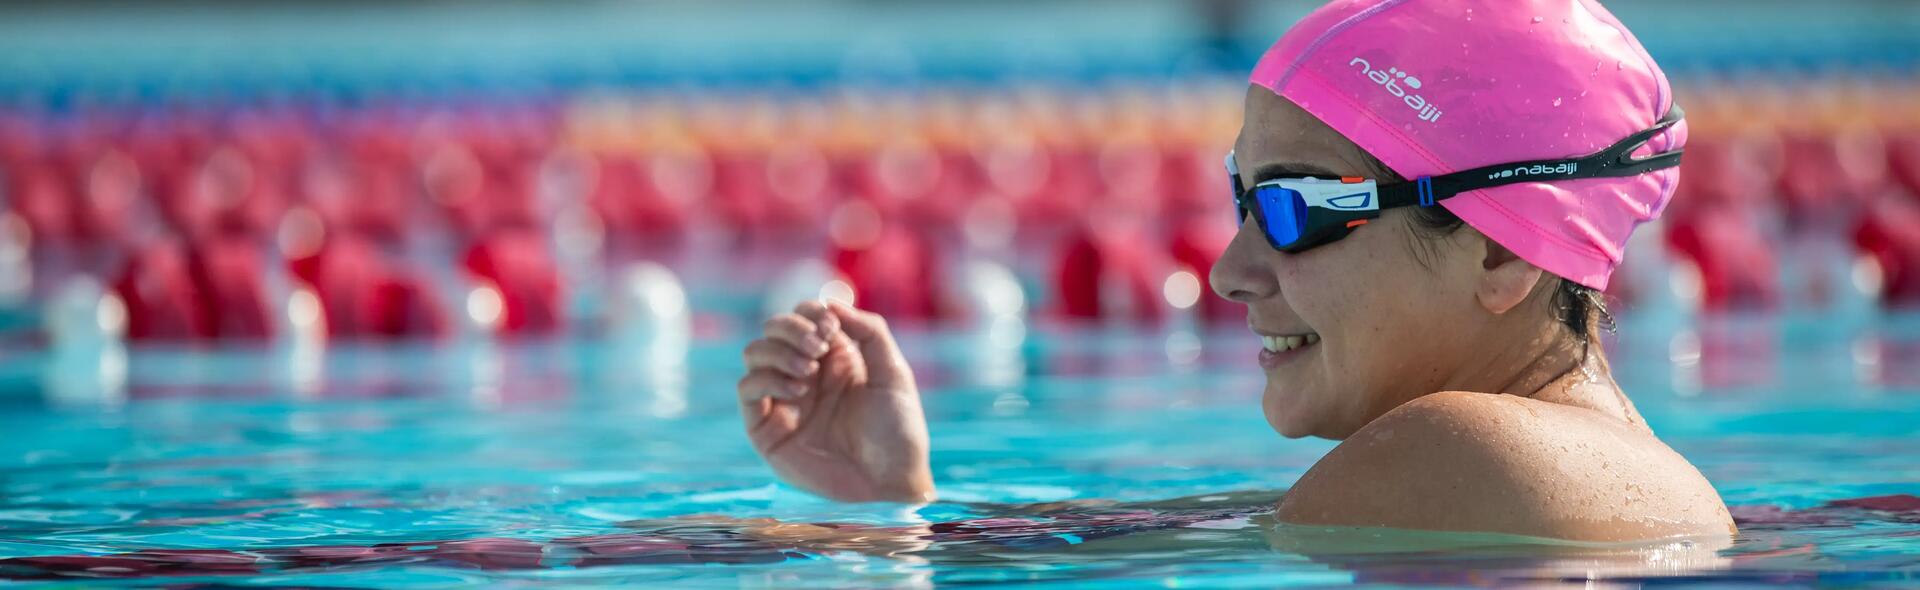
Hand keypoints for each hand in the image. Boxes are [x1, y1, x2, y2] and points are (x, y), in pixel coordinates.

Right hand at [737, 301, 933, 502]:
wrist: (891, 479)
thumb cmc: (897, 429)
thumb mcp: (893, 371)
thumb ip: (869, 331)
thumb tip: (829, 301)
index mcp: (834, 356)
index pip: (803, 315)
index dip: (810, 312)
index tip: (830, 326)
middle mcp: (805, 373)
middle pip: (773, 328)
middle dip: (791, 327)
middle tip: (818, 346)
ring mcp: (783, 399)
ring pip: (754, 353)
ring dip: (778, 351)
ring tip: (808, 371)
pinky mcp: (767, 428)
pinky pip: (747, 389)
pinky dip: (766, 380)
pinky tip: (799, 390)